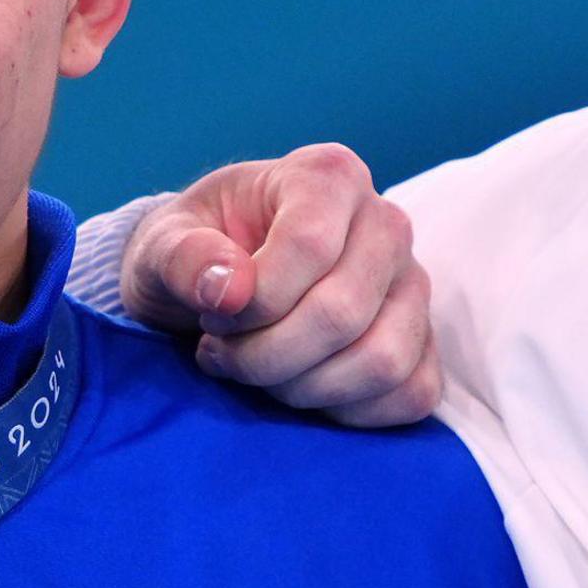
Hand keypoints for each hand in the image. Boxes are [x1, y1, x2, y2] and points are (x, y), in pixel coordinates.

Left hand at [117, 142, 438, 425]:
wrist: (220, 282)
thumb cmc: (195, 253)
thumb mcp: (163, 244)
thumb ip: (183, 257)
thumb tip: (229, 290)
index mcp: (329, 176)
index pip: (310, 245)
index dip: (253, 302)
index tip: (213, 316)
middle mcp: (386, 223)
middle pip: (342, 312)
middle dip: (266, 355)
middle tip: (222, 351)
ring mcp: (412, 285)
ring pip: (381, 361)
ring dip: (303, 388)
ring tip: (256, 369)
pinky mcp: (424, 342)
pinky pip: (412, 395)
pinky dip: (348, 411)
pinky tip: (300, 389)